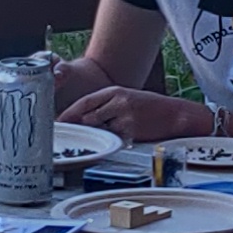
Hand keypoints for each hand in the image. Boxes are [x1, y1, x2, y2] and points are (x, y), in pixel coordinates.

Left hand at [64, 86, 206, 141]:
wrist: (175, 113)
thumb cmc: (150, 108)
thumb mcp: (127, 99)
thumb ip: (106, 107)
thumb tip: (84, 119)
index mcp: (114, 91)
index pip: (85, 102)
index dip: (69, 113)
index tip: (58, 122)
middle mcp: (117, 101)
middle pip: (87, 115)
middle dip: (77, 126)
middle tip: (67, 136)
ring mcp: (124, 115)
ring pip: (99, 128)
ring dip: (97, 134)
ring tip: (101, 136)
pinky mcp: (131, 129)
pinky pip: (114, 138)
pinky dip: (113, 140)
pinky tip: (121, 138)